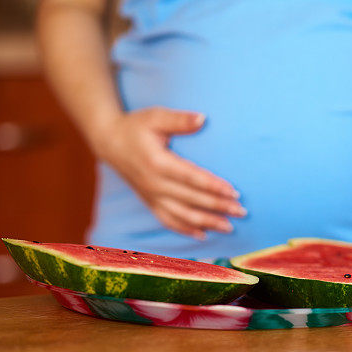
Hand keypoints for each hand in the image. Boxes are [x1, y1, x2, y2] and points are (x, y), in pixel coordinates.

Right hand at [89, 107, 244, 238]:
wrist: (109, 142)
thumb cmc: (136, 126)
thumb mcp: (155, 116)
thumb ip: (179, 120)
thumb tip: (203, 118)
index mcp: (157, 162)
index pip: (191, 177)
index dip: (213, 186)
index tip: (234, 192)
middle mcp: (153, 183)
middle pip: (191, 199)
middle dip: (218, 207)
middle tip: (242, 211)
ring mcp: (151, 196)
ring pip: (182, 215)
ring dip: (207, 223)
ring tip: (230, 227)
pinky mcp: (149, 202)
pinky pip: (168, 221)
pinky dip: (186, 229)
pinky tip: (204, 235)